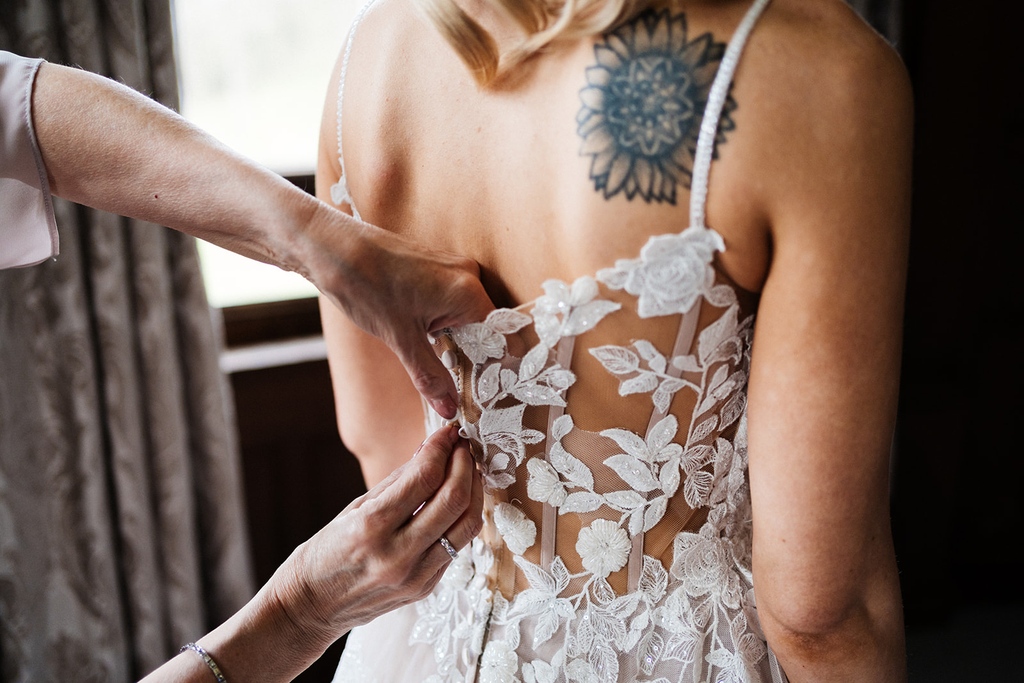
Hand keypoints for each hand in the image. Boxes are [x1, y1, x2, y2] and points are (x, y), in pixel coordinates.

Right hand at [270, 423, 483, 645]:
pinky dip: (461, 518)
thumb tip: (430, 450)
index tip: (447, 432)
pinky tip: (457, 501)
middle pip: (453, 500)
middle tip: (463, 446)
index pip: (424, 478)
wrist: (311, 608)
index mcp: (372, 527)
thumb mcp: (354, 509)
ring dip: (473, 491)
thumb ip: (397, 481)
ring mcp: (415, 576)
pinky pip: (455, 546)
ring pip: (466, 526)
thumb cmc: (326, 553)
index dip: (441, 448)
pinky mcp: (425, 588)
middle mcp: (398, 554)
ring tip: (468, 469)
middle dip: (465, 464)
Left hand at [302, 206, 492, 418]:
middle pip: (486, 328)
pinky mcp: (437, 268)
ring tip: (441, 362)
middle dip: (474, 357)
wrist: (333, 247)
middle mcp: (468, 276)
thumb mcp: (401, 340)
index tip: (485, 392)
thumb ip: (430, 376)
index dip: (494, 367)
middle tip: (461, 386)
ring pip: (469, 316)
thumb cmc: (365, 286)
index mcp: (468, 292)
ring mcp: (453, 269)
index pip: (500, 338)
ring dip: (458, 341)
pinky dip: (446, 324)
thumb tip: (451, 408)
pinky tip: (427, 337)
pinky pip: (454, 303)